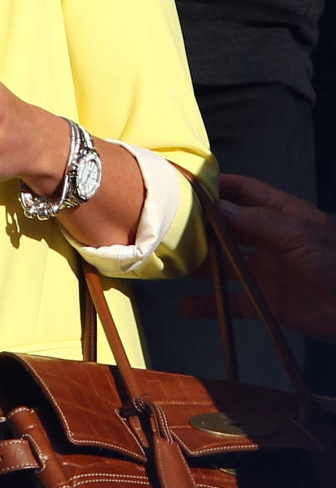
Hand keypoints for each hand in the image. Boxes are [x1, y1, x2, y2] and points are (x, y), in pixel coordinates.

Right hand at [181, 173, 335, 341]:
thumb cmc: (334, 261)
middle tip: (168, 226)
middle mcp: (270, 240)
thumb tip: (217, 207)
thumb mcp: (298, 234)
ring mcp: (267, 271)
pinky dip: (210, 305)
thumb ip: (257, 221)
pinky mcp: (267, 301)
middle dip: (201, 227)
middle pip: (229, 228)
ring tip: (169, 263)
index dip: (219, 185)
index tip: (187, 181)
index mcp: (282, 215)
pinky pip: (233, 302)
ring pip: (225, 265)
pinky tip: (186, 306)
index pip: (245, 191)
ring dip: (200, 265)